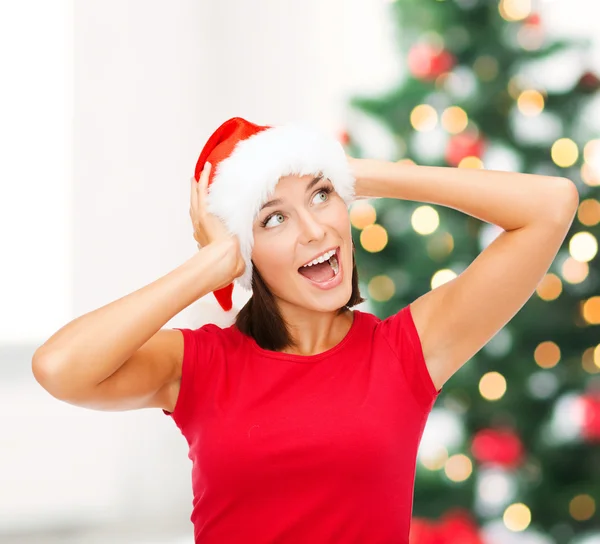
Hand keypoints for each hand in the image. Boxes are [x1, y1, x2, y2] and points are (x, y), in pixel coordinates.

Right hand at [189, 162, 245, 278]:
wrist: (225, 260)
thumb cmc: (229, 263)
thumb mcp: (233, 258)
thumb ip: (236, 257)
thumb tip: (243, 264)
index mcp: (204, 236)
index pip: (201, 221)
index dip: (201, 212)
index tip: (204, 207)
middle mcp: (199, 225)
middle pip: (195, 205)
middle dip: (196, 194)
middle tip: (196, 183)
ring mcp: (200, 217)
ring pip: (197, 196)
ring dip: (199, 183)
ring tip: (201, 173)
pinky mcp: (204, 211)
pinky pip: (203, 190)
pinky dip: (204, 178)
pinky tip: (206, 168)